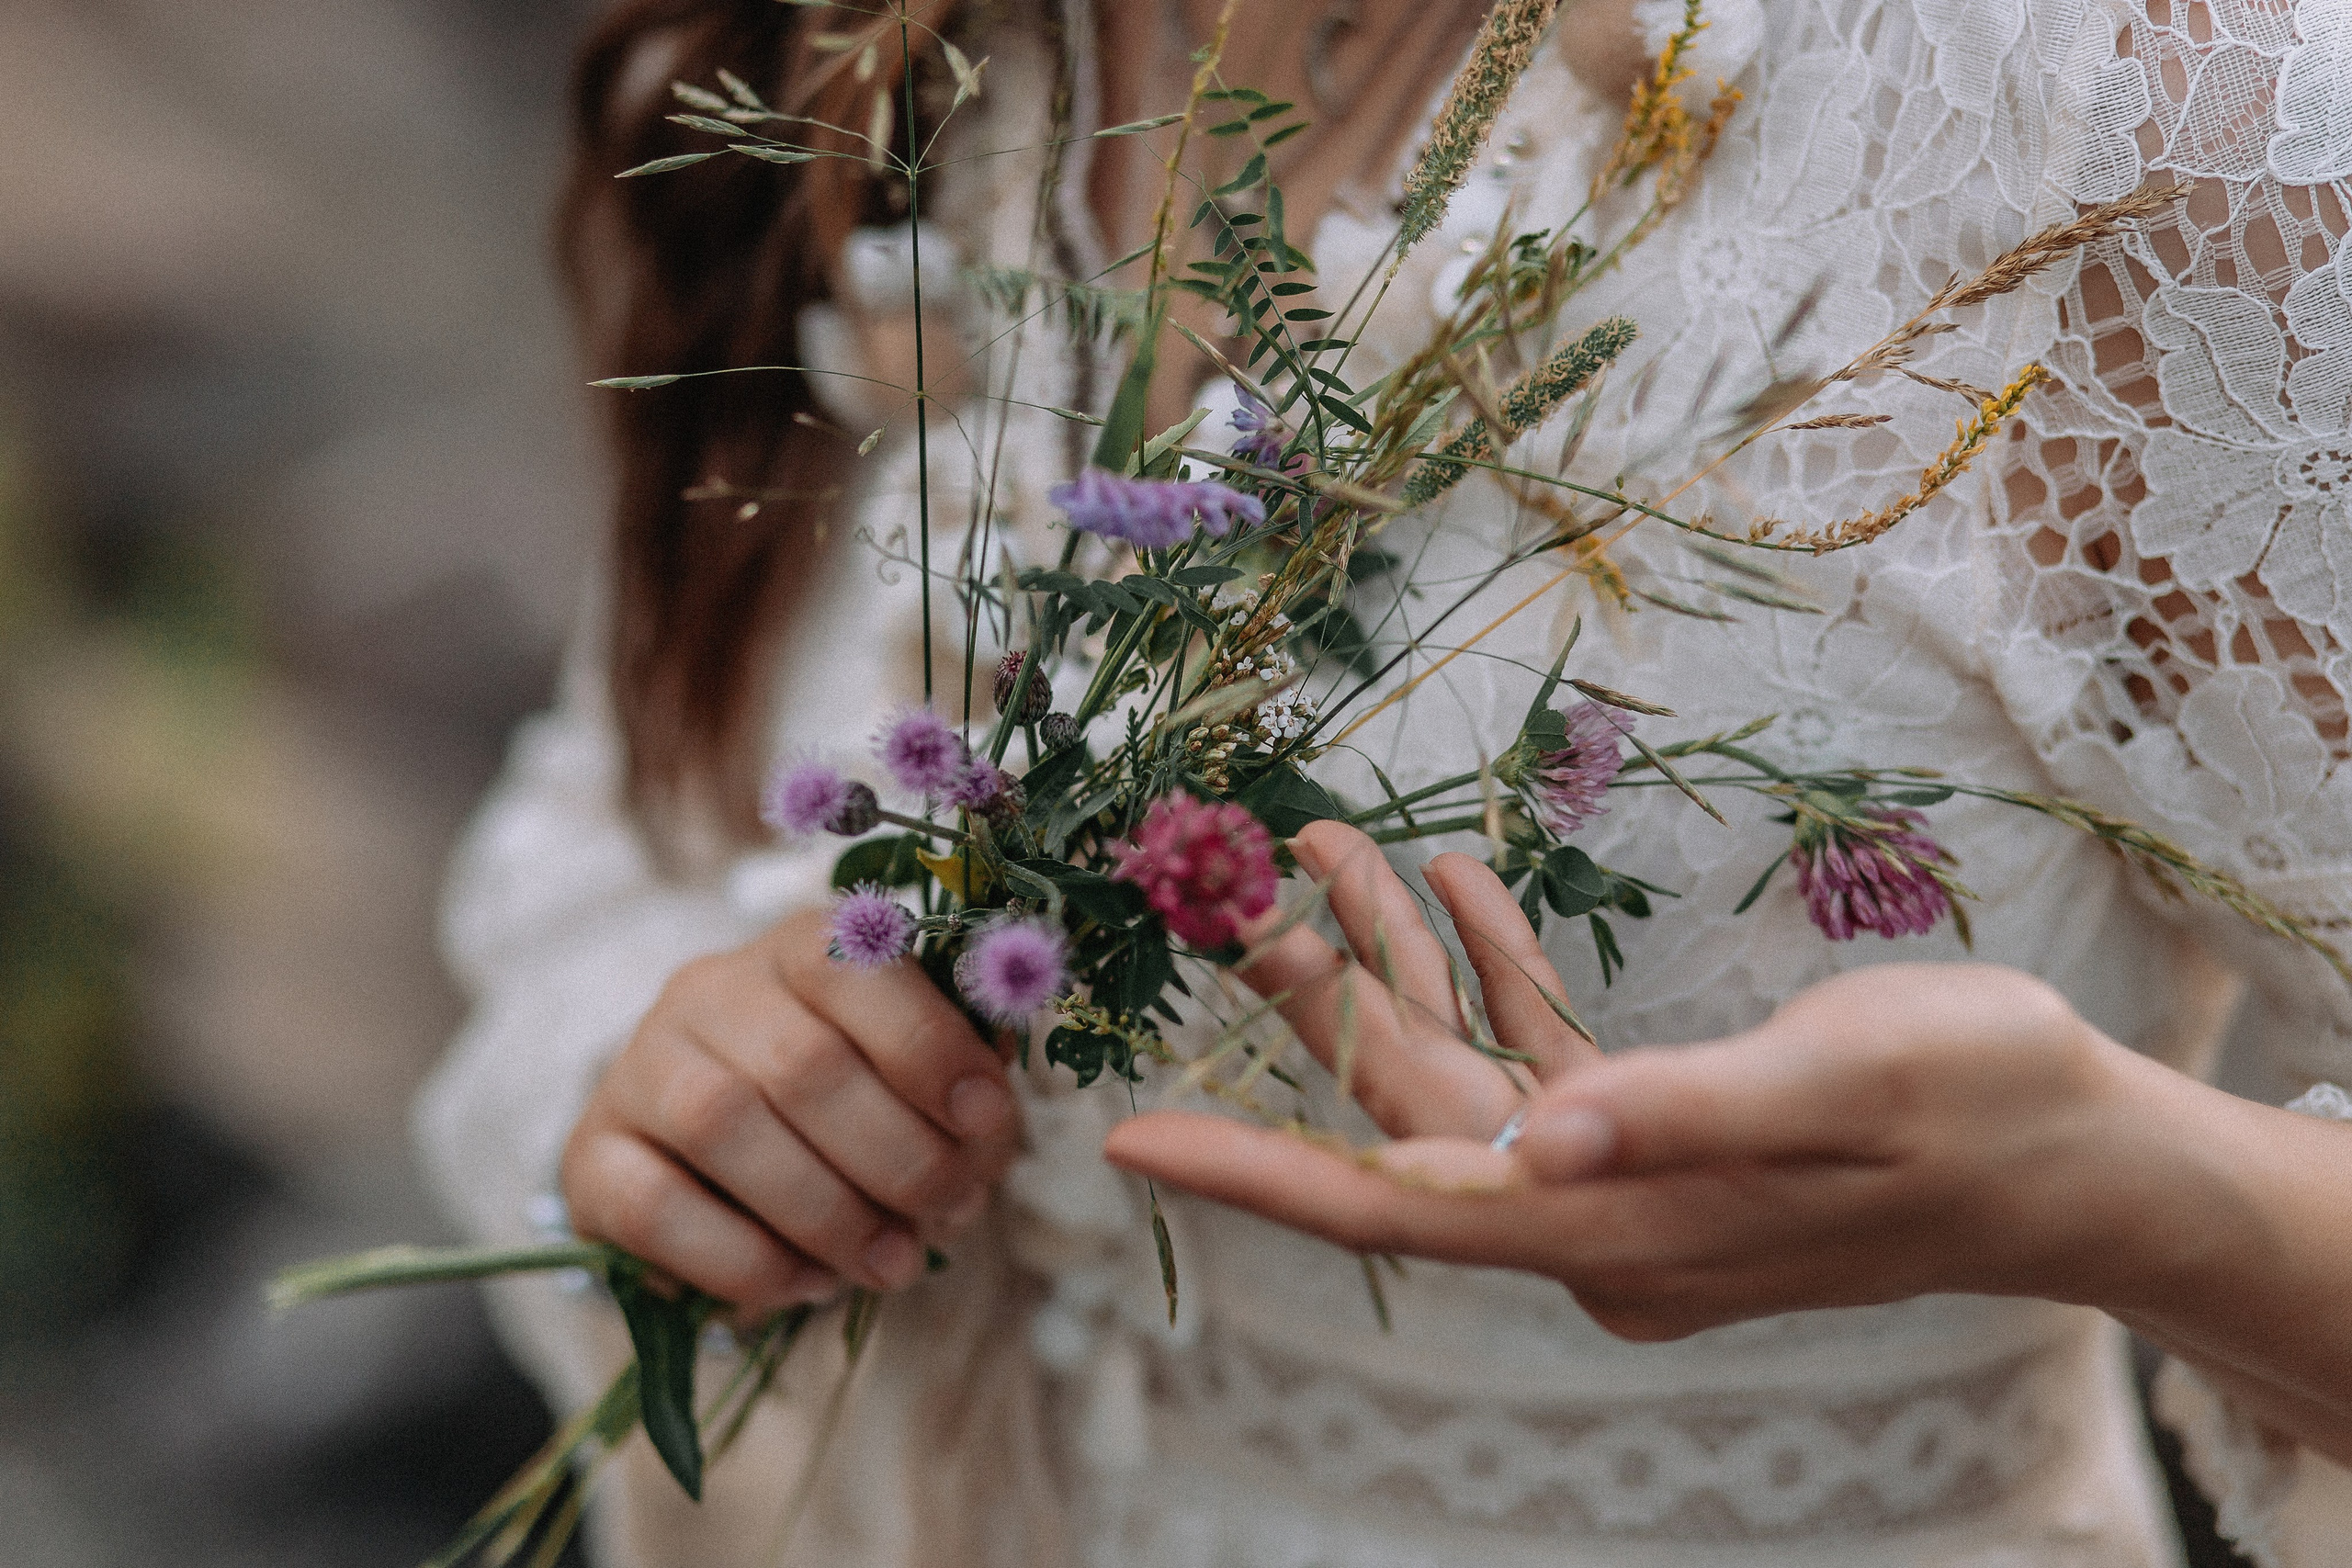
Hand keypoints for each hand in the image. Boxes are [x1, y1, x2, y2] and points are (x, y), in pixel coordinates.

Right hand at [564, 908, 1021, 1311]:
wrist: (712, 1156)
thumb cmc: (847, 1104)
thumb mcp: (913, 1077)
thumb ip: (958, 1088)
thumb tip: (983, 1129)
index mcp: (800, 950)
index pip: (856, 966)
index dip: (929, 1047)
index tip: (985, 1121)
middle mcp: (709, 991)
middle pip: (800, 1062)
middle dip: (895, 1155)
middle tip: (949, 1213)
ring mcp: (639, 1068)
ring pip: (723, 1124)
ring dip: (826, 1212)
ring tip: (890, 1262)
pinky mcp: (592, 1157)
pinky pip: (655, 1207)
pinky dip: (745, 1259)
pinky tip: (807, 1283)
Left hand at [1105, 821, 2183, 1340]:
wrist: (2079, 1152)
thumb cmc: (1981, 1107)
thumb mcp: (1844, 1087)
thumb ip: (1680, 1115)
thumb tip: (1535, 1150)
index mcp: (1616, 1231)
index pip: (1396, 1208)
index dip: (1257, 1174)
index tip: (1128, 1139)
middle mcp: (1595, 1222)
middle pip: (1409, 1116)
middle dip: (1317, 997)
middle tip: (1224, 885)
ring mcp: (1623, 1184)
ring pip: (1464, 1075)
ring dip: (1397, 960)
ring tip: (1320, 845)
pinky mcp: (1659, 1139)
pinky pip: (1540, 1057)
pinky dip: (1493, 973)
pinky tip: (1458, 886)